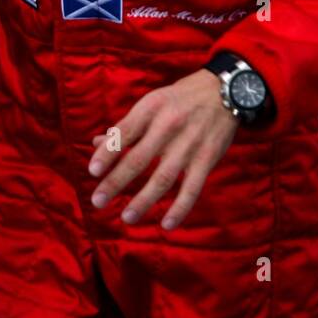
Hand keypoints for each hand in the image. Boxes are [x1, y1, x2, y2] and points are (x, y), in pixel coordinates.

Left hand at [88, 69, 239, 230]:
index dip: (107, 153)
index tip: (92, 172)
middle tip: (97, 201)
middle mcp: (168, 126)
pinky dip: (180, 208)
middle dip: (116, 182)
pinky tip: (167, 225)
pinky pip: (192, 188)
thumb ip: (126, 126)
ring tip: (127, 217)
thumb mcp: (151, 103)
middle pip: (138, 159)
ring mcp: (189, 144)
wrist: (225, 92)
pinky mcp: (207, 159)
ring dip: (143, 200)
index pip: (124, 133)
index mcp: (150, 109)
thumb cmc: (180, 100)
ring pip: (163, 177)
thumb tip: (96, 145)